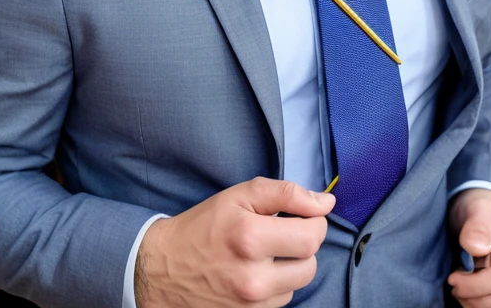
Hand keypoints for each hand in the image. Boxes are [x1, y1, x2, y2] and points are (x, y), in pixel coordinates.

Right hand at [135, 177, 334, 307]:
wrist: (164, 268)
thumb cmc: (205, 225)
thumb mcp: (240, 195)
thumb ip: (286, 193)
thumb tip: (326, 202)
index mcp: (251, 238)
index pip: (313, 235)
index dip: (314, 219)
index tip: (302, 213)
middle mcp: (254, 277)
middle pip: (311, 262)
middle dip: (304, 241)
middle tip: (282, 229)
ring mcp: (251, 304)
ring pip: (300, 282)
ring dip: (292, 264)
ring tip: (267, 250)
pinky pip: (283, 298)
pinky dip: (278, 282)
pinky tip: (258, 269)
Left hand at [448, 188, 490, 307]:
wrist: (482, 216)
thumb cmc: (479, 212)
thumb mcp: (477, 209)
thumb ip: (478, 225)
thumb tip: (477, 247)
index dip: (475, 286)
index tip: (452, 279)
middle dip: (475, 298)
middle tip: (454, 284)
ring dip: (479, 306)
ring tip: (462, 290)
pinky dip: (484, 307)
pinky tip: (471, 296)